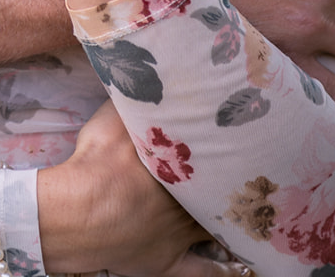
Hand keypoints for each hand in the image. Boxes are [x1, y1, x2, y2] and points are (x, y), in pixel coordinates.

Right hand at [37, 102, 251, 276]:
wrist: (79, 209)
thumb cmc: (98, 160)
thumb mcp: (114, 115)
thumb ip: (139, 99)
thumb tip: (154, 76)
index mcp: (179, 166)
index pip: (214, 158)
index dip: (229, 151)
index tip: (246, 143)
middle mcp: (188, 201)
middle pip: (219, 191)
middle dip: (235, 184)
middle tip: (255, 178)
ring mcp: (181, 235)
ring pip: (216, 226)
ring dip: (233, 219)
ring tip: (255, 212)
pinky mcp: (168, 262)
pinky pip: (203, 271)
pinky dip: (224, 270)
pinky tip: (242, 267)